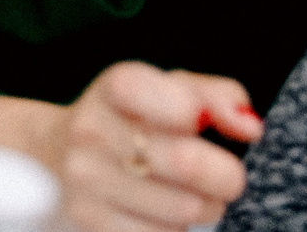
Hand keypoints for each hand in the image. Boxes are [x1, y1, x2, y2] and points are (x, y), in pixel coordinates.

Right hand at [46, 63, 259, 230]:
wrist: (54, 154)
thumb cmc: (130, 119)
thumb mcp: (169, 89)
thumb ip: (217, 96)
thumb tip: (251, 127)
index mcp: (117, 87)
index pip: (181, 104)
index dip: (203, 116)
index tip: (200, 122)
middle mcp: (93, 130)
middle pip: (189, 165)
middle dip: (224, 177)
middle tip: (223, 177)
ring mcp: (86, 180)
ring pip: (183, 211)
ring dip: (202, 209)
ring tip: (188, 195)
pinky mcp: (87, 222)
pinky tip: (160, 214)